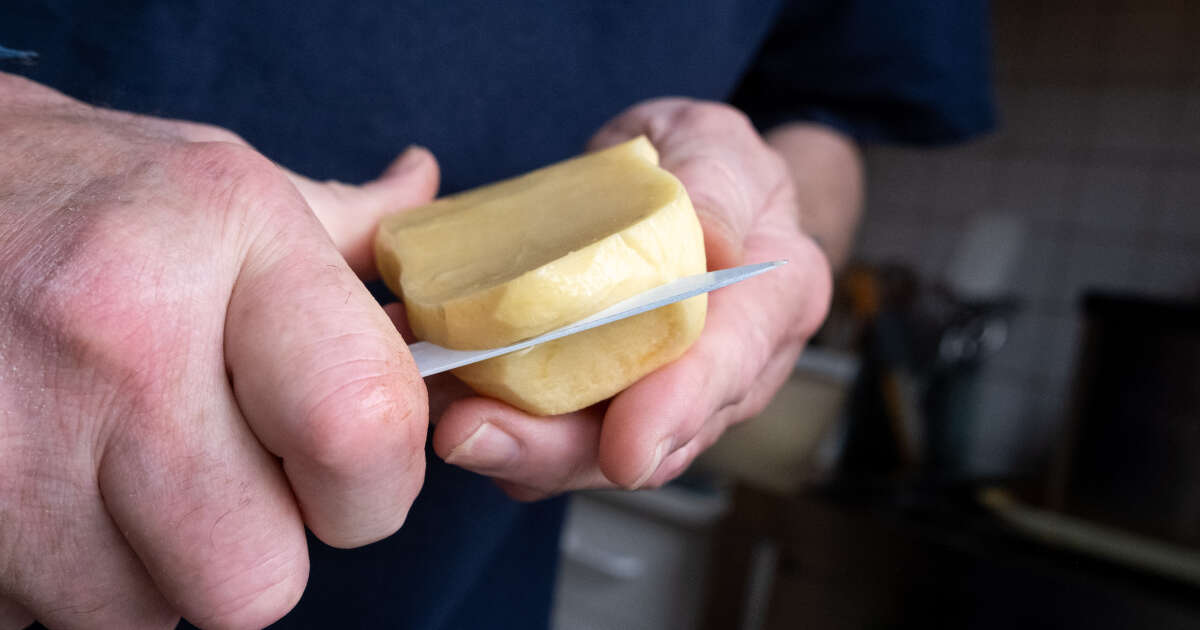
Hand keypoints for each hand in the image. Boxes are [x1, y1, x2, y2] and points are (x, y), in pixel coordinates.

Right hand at [0, 74, 435, 628]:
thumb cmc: (78, 191)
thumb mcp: (221, 180)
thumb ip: (342, 226)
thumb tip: (428, 191)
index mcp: (226, 239)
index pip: (361, 431)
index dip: (376, 485)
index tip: (348, 469)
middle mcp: (118, 340)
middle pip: (255, 579)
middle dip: (259, 550)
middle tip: (226, 476)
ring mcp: (11, 438)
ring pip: (144, 617)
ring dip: (152, 567)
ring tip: (116, 461)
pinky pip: (43, 617)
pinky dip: (64, 574)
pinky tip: (49, 478)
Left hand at [431, 98, 832, 498]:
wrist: (681, 183)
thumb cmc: (707, 165)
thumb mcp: (718, 147)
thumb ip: (716, 188)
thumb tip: (712, 240)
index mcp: (770, 306)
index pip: (728, 367)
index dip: (676, 411)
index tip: (627, 452)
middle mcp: (722, 373)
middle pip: (649, 439)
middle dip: (561, 449)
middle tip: (476, 434)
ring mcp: (660, 394)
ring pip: (593, 450)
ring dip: (517, 448)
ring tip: (449, 421)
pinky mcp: (605, 398)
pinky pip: (554, 429)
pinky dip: (501, 423)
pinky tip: (449, 397)